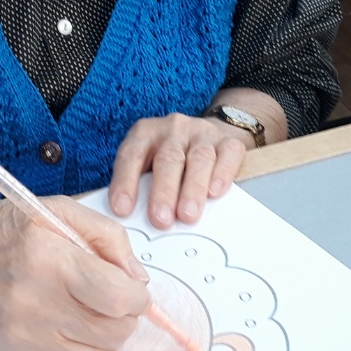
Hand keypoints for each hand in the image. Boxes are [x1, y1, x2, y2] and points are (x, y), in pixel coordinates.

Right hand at [0, 197, 150, 350]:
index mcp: (49, 260)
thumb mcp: (62, 212)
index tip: (131, 290)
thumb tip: (138, 281)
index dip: (137, 298)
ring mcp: (22, 337)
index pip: (117, 298)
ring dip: (106, 341)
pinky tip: (63, 325)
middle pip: (113, 334)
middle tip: (111, 300)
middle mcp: (33, 303)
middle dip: (124, 318)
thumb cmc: (10, 230)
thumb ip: (109, 239)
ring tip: (91, 316)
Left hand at [109, 113, 249, 229]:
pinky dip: (222, 174)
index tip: (122, 210)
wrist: (207, 135)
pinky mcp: (228, 141)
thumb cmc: (169, 161)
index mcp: (145, 134)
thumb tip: (132, 221)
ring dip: (192, 189)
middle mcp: (172, 129)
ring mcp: (202, 133)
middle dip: (163, 192)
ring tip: (187, 215)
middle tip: (161, 220)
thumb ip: (141, 187)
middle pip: (168, 159)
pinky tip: (215, 193)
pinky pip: (228, 154)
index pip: (131, 156)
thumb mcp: (148, 165)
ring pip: (199, 158)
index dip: (125, 182)